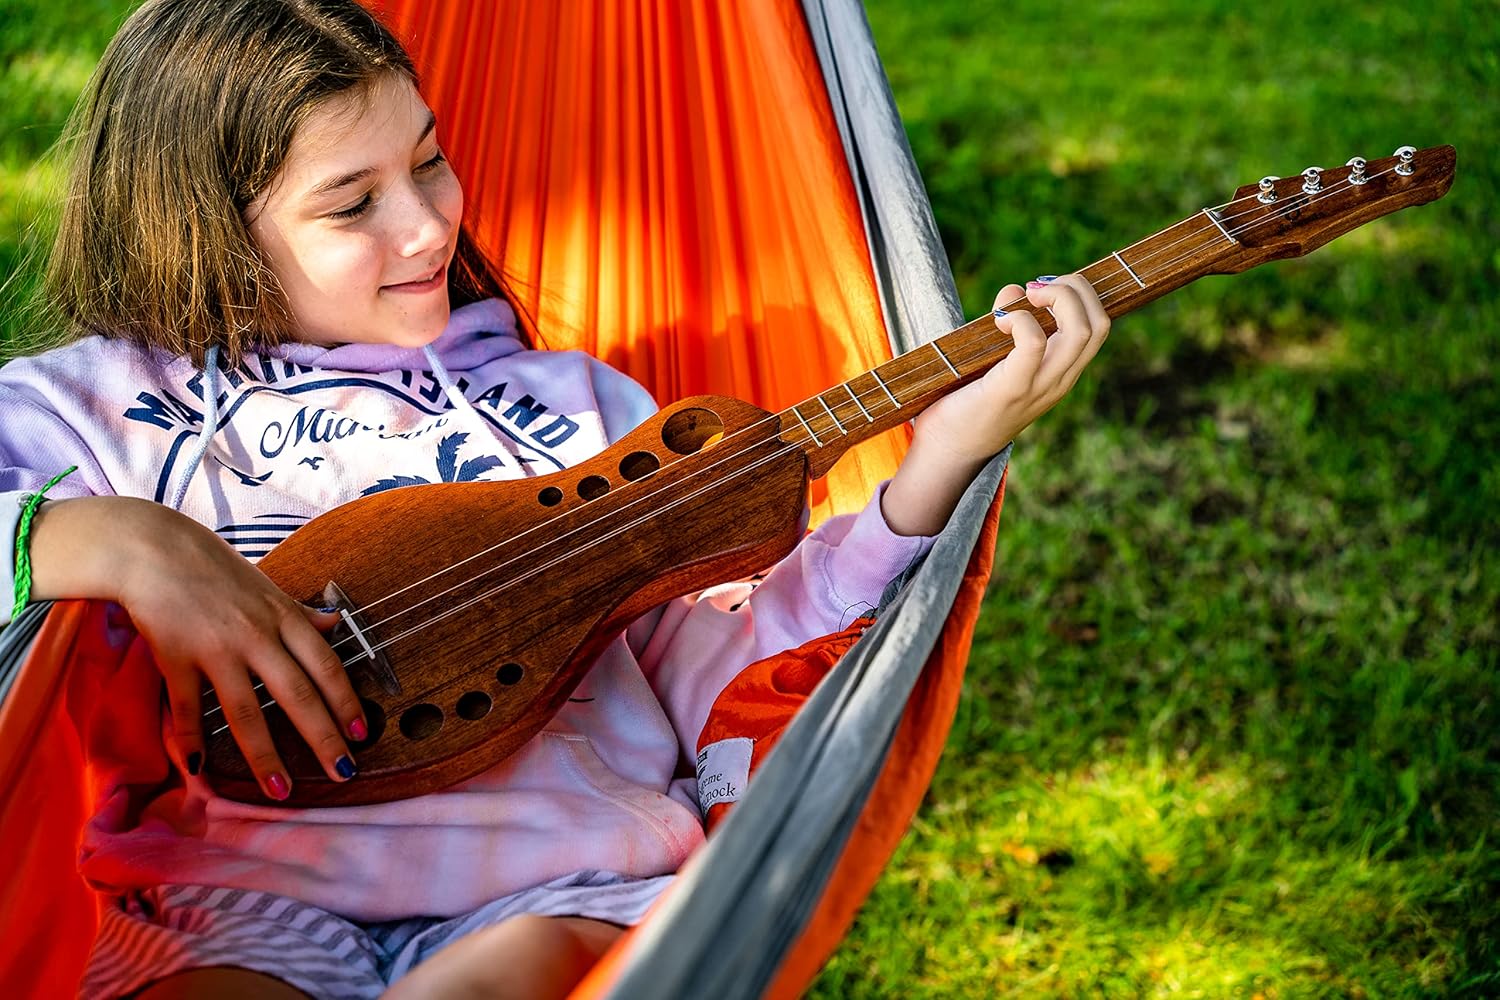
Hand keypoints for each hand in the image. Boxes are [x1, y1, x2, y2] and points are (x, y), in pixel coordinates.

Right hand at [30, 496, 364, 799]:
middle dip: (323, 737)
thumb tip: (336, 624)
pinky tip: (199, 769)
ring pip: (246, 711)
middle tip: (343, 772)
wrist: (153, 549)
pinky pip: (186, 707)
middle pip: (298, 694)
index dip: (347, 701)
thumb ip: (301, 614)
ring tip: (281, 790)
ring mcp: (216, 648)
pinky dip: (190, 739)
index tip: (364, 733)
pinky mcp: (175, 657)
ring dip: (265, 755)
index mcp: (284, 618)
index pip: (326, 666)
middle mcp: (257, 636)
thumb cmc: (215, 569)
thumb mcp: (268, 588)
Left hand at [880, 274, 1109, 535]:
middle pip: (1100, 323)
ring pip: (1081, 331)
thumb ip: (1014, 328)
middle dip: (1074, 288)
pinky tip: (998, 323)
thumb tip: (1014, 289)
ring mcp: (1040, 388)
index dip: (1081, 294)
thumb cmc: (970, 401)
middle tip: (1035, 288)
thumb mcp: (1004, 362)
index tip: (1041, 288)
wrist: (949, 452)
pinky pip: (1032, 344)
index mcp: (1063, 373)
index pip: (1100, 326)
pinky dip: (1018, 319)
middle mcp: (1060, 381)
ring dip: (1056, 297)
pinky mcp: (1011, 390)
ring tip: (1024, 297)